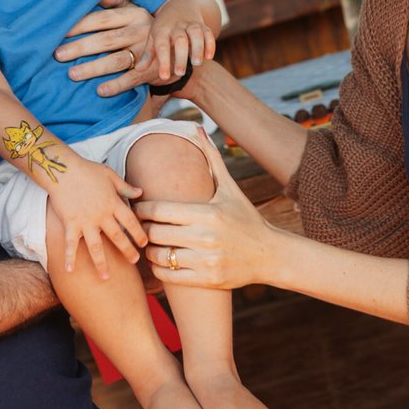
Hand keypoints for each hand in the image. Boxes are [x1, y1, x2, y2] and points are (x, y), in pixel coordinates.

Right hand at [50, 157, 146, 278]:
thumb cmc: (86, 170)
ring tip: (106, 278)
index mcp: (113, 202)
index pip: (131, 221)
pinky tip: (70, 271)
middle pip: (118, 236)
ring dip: (101, 263)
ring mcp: (85, 221)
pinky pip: (70, 244)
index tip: (144, 243)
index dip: (139, 233)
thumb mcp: (110, 175)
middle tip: (134, 261)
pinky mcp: (70, 223)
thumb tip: (140, 192)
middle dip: (127, 250)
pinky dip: (69, 257)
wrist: (62, 169)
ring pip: (96, 246)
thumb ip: (125, 187)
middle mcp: (101, 214)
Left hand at [56, 0, 156, 95]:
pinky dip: (116, 86)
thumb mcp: (133, 10)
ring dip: (93, 68)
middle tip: (58, 55)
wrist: (174, 49)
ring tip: (72, 74)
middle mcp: (141, 31)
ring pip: (116, 60)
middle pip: (106, 40)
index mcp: (134, 14)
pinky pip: (131, 79)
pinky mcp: (151, 71)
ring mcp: (147, 52)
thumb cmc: (142, 29)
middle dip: (80, 48)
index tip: (60, 33)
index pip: (102, 19)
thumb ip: (115, 0)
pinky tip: (100, 91)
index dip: (80, 26)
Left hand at [136, 134, 275, 289]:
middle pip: (155, 233)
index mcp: (207, 213)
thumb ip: (211, 158)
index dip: (142, 210)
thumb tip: (197, 128)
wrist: (269, 254)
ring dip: (149, 251)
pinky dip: (158, 269)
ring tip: (149, 244)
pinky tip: (161, 261)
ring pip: (159, 256)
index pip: (159, 211)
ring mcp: (206, 260)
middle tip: (140, 226)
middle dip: (143, 229)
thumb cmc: (246, 218)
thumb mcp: (229, 188)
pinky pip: (168, 276)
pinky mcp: (207, 280)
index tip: (139, 208)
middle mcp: (205, 237)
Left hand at [150, 5, 215, 82]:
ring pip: (196, 34)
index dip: (163, 61)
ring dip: (197, 48)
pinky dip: (210, 44)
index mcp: (162, 30)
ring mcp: (191, 24)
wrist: (180, 5)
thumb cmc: (163, 27)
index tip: (164, 77)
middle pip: (180, 40)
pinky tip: (209, 57)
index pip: (161, 45)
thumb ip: (148, 54)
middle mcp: (177, 26)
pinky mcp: (203, 25)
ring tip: (197, 64)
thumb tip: (138, 70)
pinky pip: (208, 33)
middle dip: (180, 57)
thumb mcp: (153, 37)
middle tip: (180, 73)